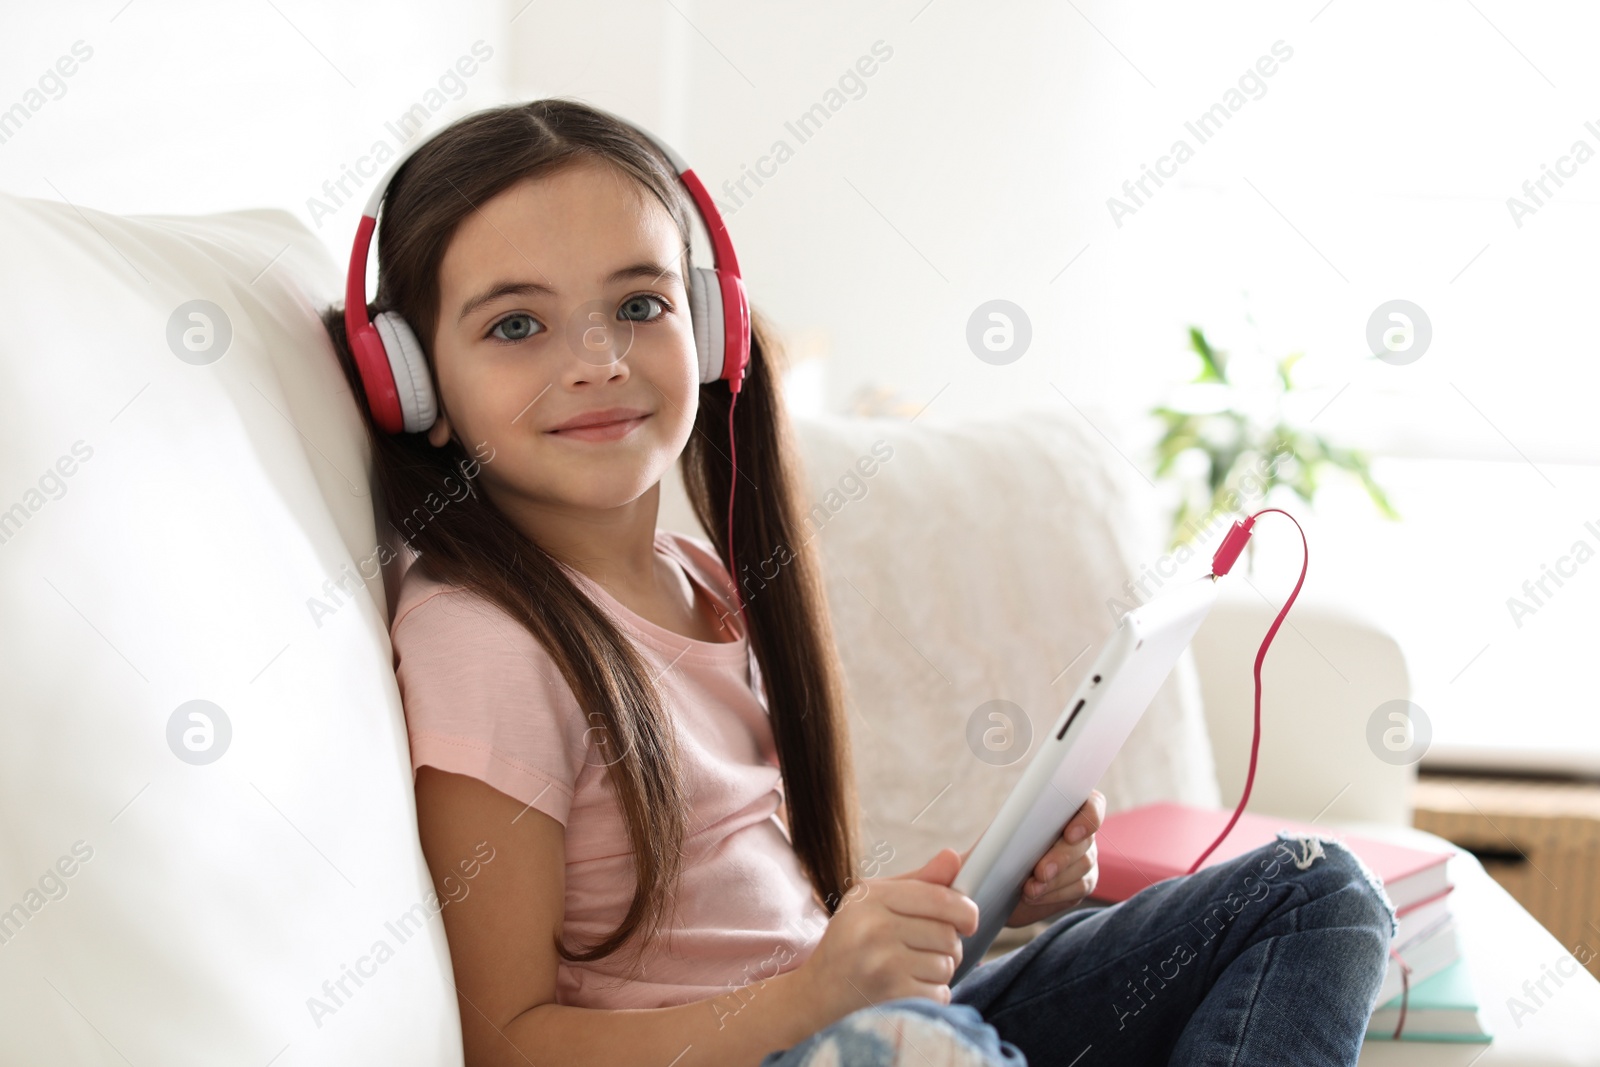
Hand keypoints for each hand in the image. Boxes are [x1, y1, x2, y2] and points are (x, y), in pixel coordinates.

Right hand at [794, 847, 979, 1023]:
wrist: (816, 995)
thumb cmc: (851, 943)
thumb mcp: (874, 902)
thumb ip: (918, 881)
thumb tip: (955, 856)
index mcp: (872, 897)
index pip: (941, 899)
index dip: (965, 911)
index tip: (968, 921)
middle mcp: (874, 928)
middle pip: (948, 935)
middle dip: (949, 946)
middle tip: (929, 950)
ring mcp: (882, 965)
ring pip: (946, 965)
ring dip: (939, 972)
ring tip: (913, 970)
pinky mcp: (890, 998)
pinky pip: (939, 994)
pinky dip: (932, 996)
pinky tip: (908, 991)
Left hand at [955, 789, 1104, 928]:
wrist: (991, 887)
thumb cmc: (990, 856)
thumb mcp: (988, 844)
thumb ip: (994, 837)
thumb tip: (980, 843)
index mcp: (1063, 806)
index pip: (1092, 804)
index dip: (1087, 816)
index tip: (1069, 833)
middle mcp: (1080, 831)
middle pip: (1085, 841)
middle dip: (1061, 857)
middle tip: (1039, 872)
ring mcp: (1084, 858)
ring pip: (1083, 867)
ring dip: (1055, 879)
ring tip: (1029, 889)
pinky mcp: (1081, 883)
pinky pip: (1078, 888)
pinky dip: (1055, 893)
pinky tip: (1034, 896)